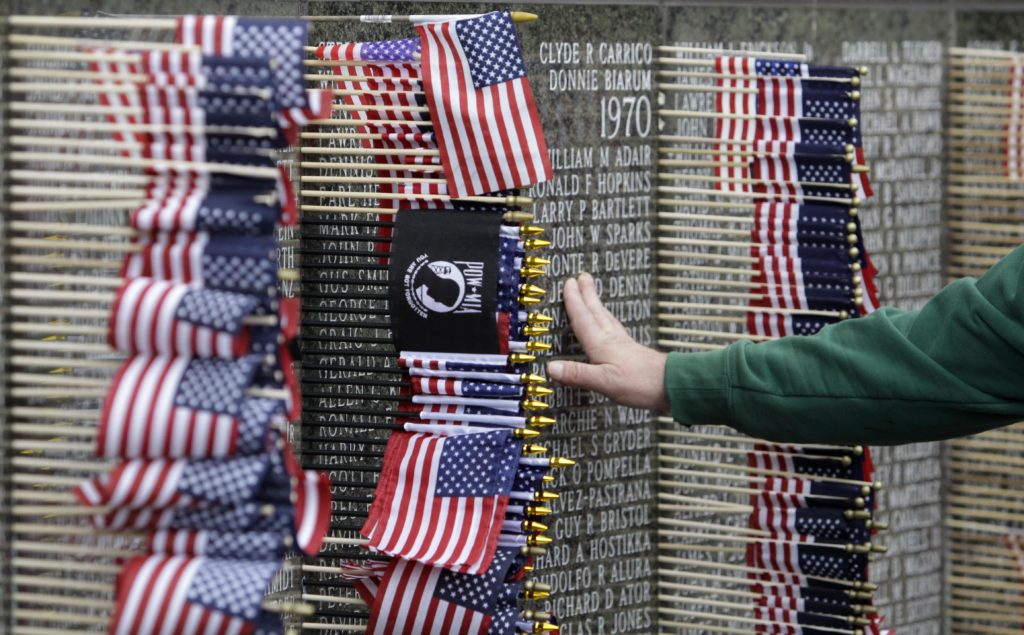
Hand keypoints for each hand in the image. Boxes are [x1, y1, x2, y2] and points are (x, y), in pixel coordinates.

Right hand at [547, 273, 668, 411]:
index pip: (583, 319)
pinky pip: (614, 329)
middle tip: (582, 276)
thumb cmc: (640, 383)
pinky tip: (610, 325)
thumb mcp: (604, 382)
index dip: (574, 301)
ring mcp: (623, 344)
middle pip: (596, 312)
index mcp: (601, 344)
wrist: (671, 385)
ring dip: (596, 304)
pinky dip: (607, 320)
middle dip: (587, 294)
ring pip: (606, 318)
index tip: (569, 283)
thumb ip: (577, 374)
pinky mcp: (632, 352)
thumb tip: (551, 367)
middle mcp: (612, 340)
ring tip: (592, 294)